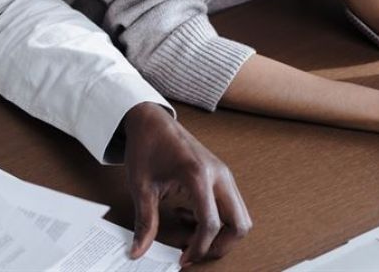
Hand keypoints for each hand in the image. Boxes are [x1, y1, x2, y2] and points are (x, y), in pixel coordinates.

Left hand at [122, 103, 251, 265]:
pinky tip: (188, 215)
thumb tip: (139, 251)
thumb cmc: (146, 146)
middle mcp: (218, 175)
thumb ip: (145, 222)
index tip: (183, 259)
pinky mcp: (221, 175)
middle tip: (195, 252)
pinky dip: (217, 220)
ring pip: (239, 216)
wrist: (151, 120)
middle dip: (221, 246)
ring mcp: (223, 174)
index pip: (210, 224)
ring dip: (220, 233)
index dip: (199, 248)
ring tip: (188, 232)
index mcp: (198, 175)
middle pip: (239, 224)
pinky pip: (231, 206)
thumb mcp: (141, 186)